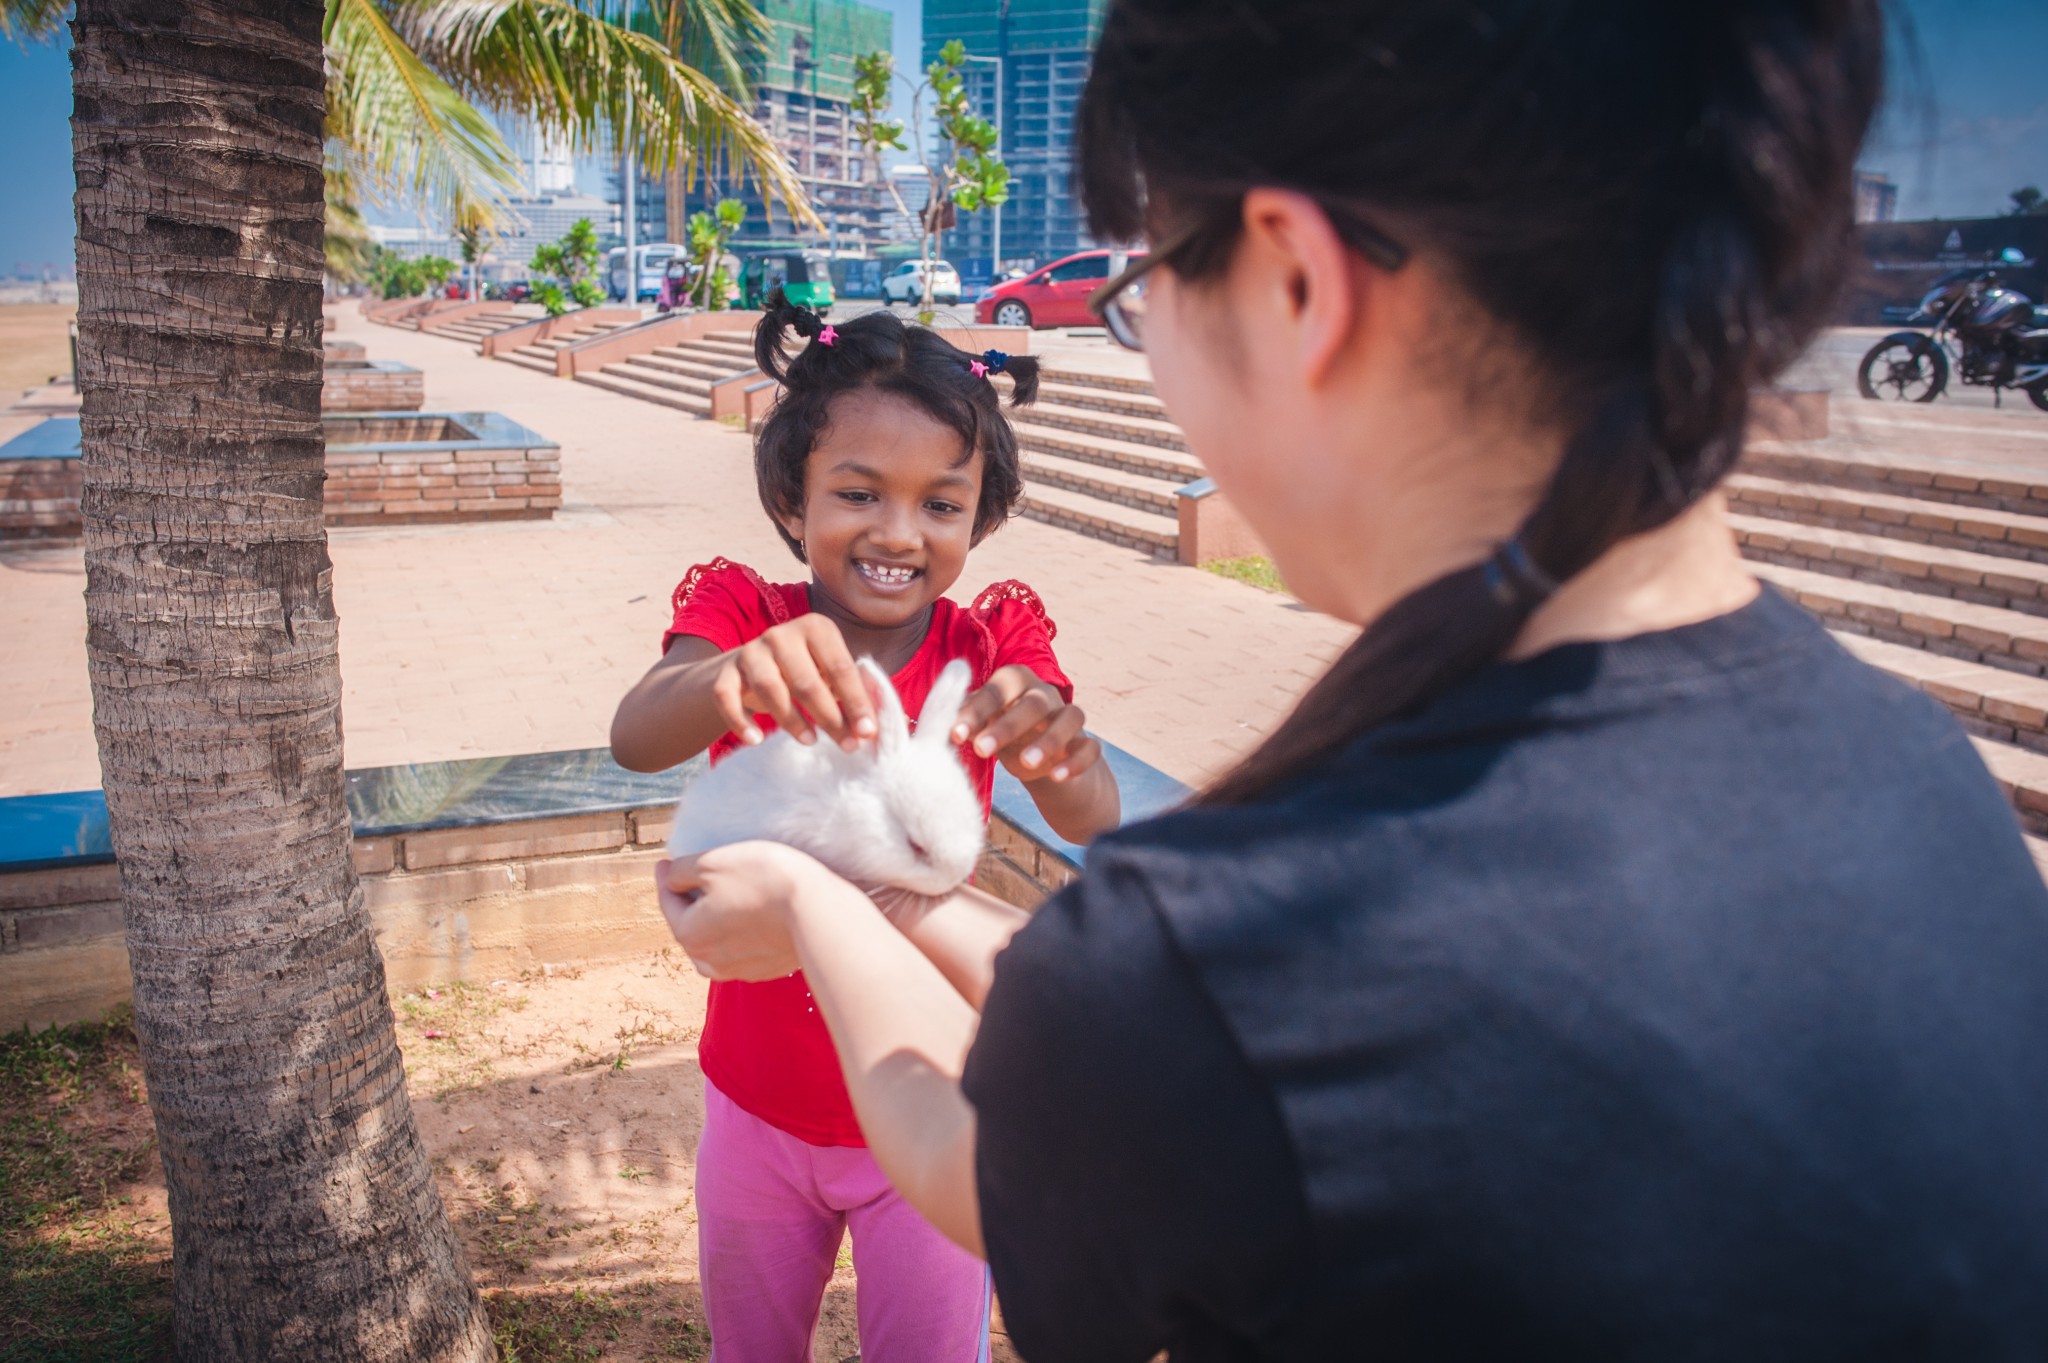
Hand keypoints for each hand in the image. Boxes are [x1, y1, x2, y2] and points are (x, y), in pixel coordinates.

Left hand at [658, 842, 834, 980]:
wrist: (817, 912)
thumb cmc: (763, 880)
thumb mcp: (712, 862)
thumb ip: (681, 871)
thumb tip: (672, 878)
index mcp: (688, 933)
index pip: (667, 899)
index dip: (666, 876)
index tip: (666, 861)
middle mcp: (708, 960)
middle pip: (691, 924)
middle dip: (691, 901)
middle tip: (699, 876)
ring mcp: (739, 969)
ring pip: (716, 940)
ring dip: (717, 919)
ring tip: (729, 895)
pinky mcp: (766, 969)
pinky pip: (744, 948)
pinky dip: (742, 931)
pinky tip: (756, 912)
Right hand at [713, 615, 873, 750]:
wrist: (748, 668)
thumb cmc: (802, 672)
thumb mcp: (828, 674)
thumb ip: (852, 694)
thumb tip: (872, 728)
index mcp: (815, 628)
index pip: (840, 667)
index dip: (856, 702)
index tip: (867, 732)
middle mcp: (781, 634)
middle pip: (807, 681)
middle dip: (830, 718)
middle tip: (846, 745)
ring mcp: (751, 651)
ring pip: (769, 688)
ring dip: (792, 720)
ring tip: (811, 741)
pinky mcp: (725, 672)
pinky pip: (727, 697)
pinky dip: (740, 721)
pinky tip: (755, 740)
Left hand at [950, 665, 1100, 784]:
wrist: (1042, 762)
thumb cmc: (1003, 734)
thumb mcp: (982, 727)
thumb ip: (965, 722)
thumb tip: (939, 726)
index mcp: (1016, 683)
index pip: (997, 691)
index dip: (976, 710)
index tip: (955, 735)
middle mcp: (1046, 694)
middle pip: (1034, 702)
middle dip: (1007, 726)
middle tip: (981, 750)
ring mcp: (1069, 717)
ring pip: (1071, 717)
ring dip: (1049, 740)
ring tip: (1025, 764)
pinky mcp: (1087, 743)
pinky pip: (1091, 748)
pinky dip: (1076, 761)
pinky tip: (1056, 777)